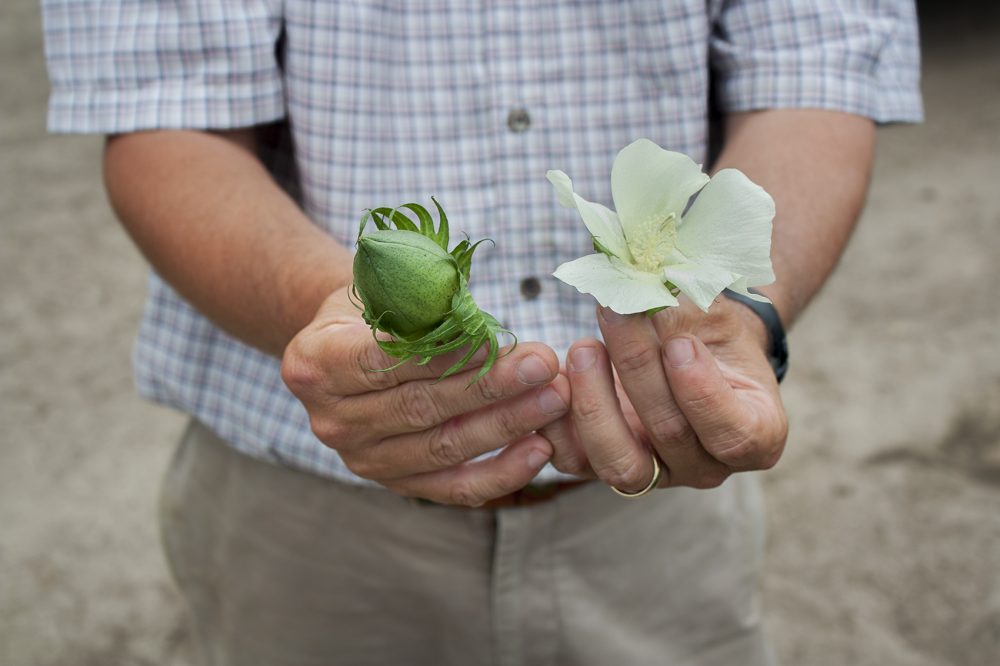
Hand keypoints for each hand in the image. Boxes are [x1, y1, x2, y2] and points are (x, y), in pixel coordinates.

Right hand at [281, 287, 570, 505]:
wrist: (344, 348)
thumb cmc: (372, 308)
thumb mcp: (378, 289)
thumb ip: (413, 304)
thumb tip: (472, 315)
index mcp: (313, 365)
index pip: (385, 362)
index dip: (443, 354)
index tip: (495, 338)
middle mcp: (332, 421)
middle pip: (420, 407)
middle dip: (489, 387)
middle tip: (544, 365)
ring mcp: (362, 460)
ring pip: (442, 447)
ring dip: (505, 425)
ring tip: (554, 399)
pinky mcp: (396, 484)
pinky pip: (453, 488)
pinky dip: (500, 473)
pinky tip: (540, 449)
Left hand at [542, 296, 787, 490]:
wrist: (684, 349)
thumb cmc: (710, 330)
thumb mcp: (715, 315)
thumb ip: (689, 309)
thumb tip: (640, 285)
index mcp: (757, 436)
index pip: (734, 434)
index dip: (703, 393)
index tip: (680, 344)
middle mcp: (708, 467)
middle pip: (670, 434)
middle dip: (638, 368)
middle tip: (616, 313)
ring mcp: (656, 475)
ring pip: (619, 460)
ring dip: (595, 402)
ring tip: (583, 347)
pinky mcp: (605, 468)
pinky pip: (575, 462)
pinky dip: (558, 422)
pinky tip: (555, 377)